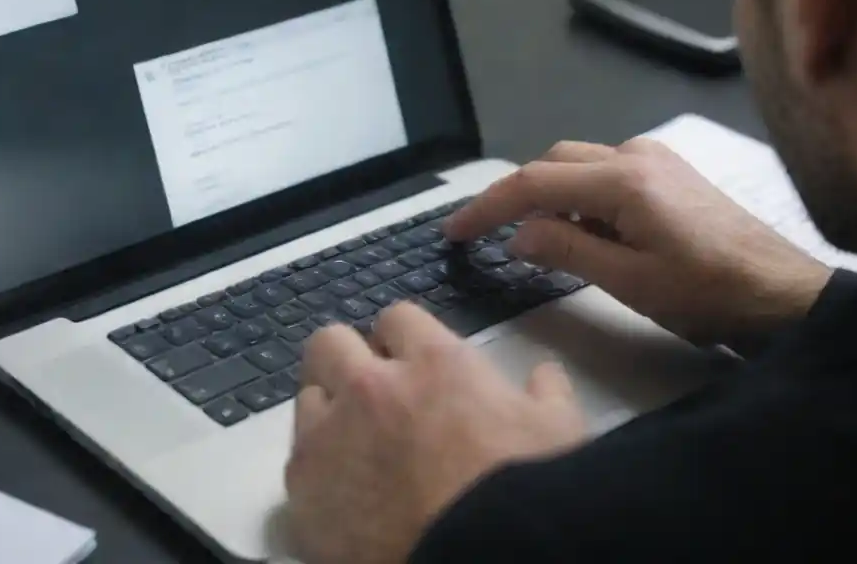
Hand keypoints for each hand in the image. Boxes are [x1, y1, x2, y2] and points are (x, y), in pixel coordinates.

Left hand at [285, 302, 586, 563]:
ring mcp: (329, 436)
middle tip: (371, 392)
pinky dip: (318, 470)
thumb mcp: (560, 433)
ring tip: (355, 447)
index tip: (414, 364)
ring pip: (307, 398)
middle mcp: (370, 387)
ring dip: (328, 413)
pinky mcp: (301, 489)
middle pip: (330, 342)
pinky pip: (296, 460)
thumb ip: (546, 394)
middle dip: (347, 359)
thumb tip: (544, 375)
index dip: (404, 340)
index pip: (397, 317)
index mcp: (434, 364)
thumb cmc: (526, 494)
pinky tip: (343, 493)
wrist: (480, 560)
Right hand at [443, 138, 832, 345]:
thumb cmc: (706, 294)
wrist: (783, 294)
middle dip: (516, 198)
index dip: (486, 205)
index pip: (533, 182)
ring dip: (550, 199)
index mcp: (622, 181)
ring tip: (539, 246)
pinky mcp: (670, 172)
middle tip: (487, 239)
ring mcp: (656, 159)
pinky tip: (583, 234)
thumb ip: (565, 251)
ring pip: (578, 166)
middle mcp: (635, 155)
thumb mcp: (628, 282)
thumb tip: (517, 235)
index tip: (453, 231)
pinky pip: (606, 174)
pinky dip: (580, 198)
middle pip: (553, 164)